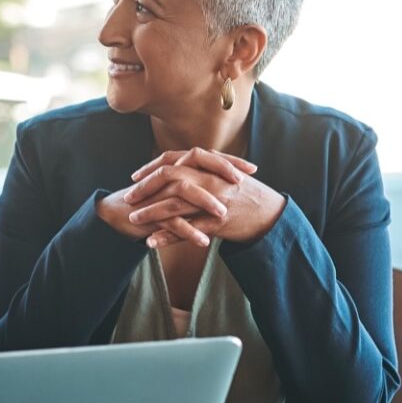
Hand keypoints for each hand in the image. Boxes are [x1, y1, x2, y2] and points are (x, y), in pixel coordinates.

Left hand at [125, 149, 283, 247]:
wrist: (273, 213)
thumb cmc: (249, 194)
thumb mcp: (226, 174)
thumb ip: (204, 169)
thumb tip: (183, 166)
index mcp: (209, 166)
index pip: (173, 160)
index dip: (151, 168)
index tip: (135, 176)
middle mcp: (209, 179)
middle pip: (169, 178)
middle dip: (145, 188)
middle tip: (128, 197)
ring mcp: (213, 200)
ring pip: (175, 204)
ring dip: (151, 212)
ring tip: (134, 220)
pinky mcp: (217, 222)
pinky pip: (188, 230)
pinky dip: (167, 236)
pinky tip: (151, 242)